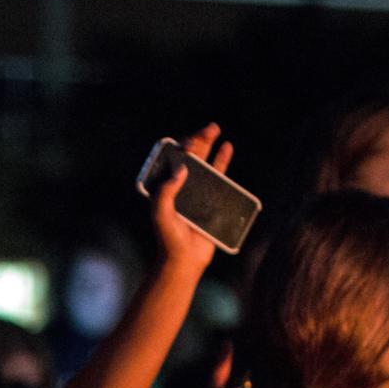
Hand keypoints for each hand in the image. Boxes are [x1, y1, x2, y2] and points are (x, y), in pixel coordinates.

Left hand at [151, 123, 233, 275]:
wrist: (184, 260)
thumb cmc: (168, 238)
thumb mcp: (161, 214)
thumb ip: (166, 192)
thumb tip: (180, 170)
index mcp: (164, 187)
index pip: (172, 161)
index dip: (181, 147)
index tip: (190, 142)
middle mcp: (180, 186)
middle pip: (190, 157)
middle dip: (198, 139)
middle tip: (210, 128)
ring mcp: (195, 191)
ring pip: (204, 163)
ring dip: (209, 145)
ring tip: (216, 130)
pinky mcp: (210, 199)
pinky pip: (218, 176)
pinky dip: (222, 161)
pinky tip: (227, 147)